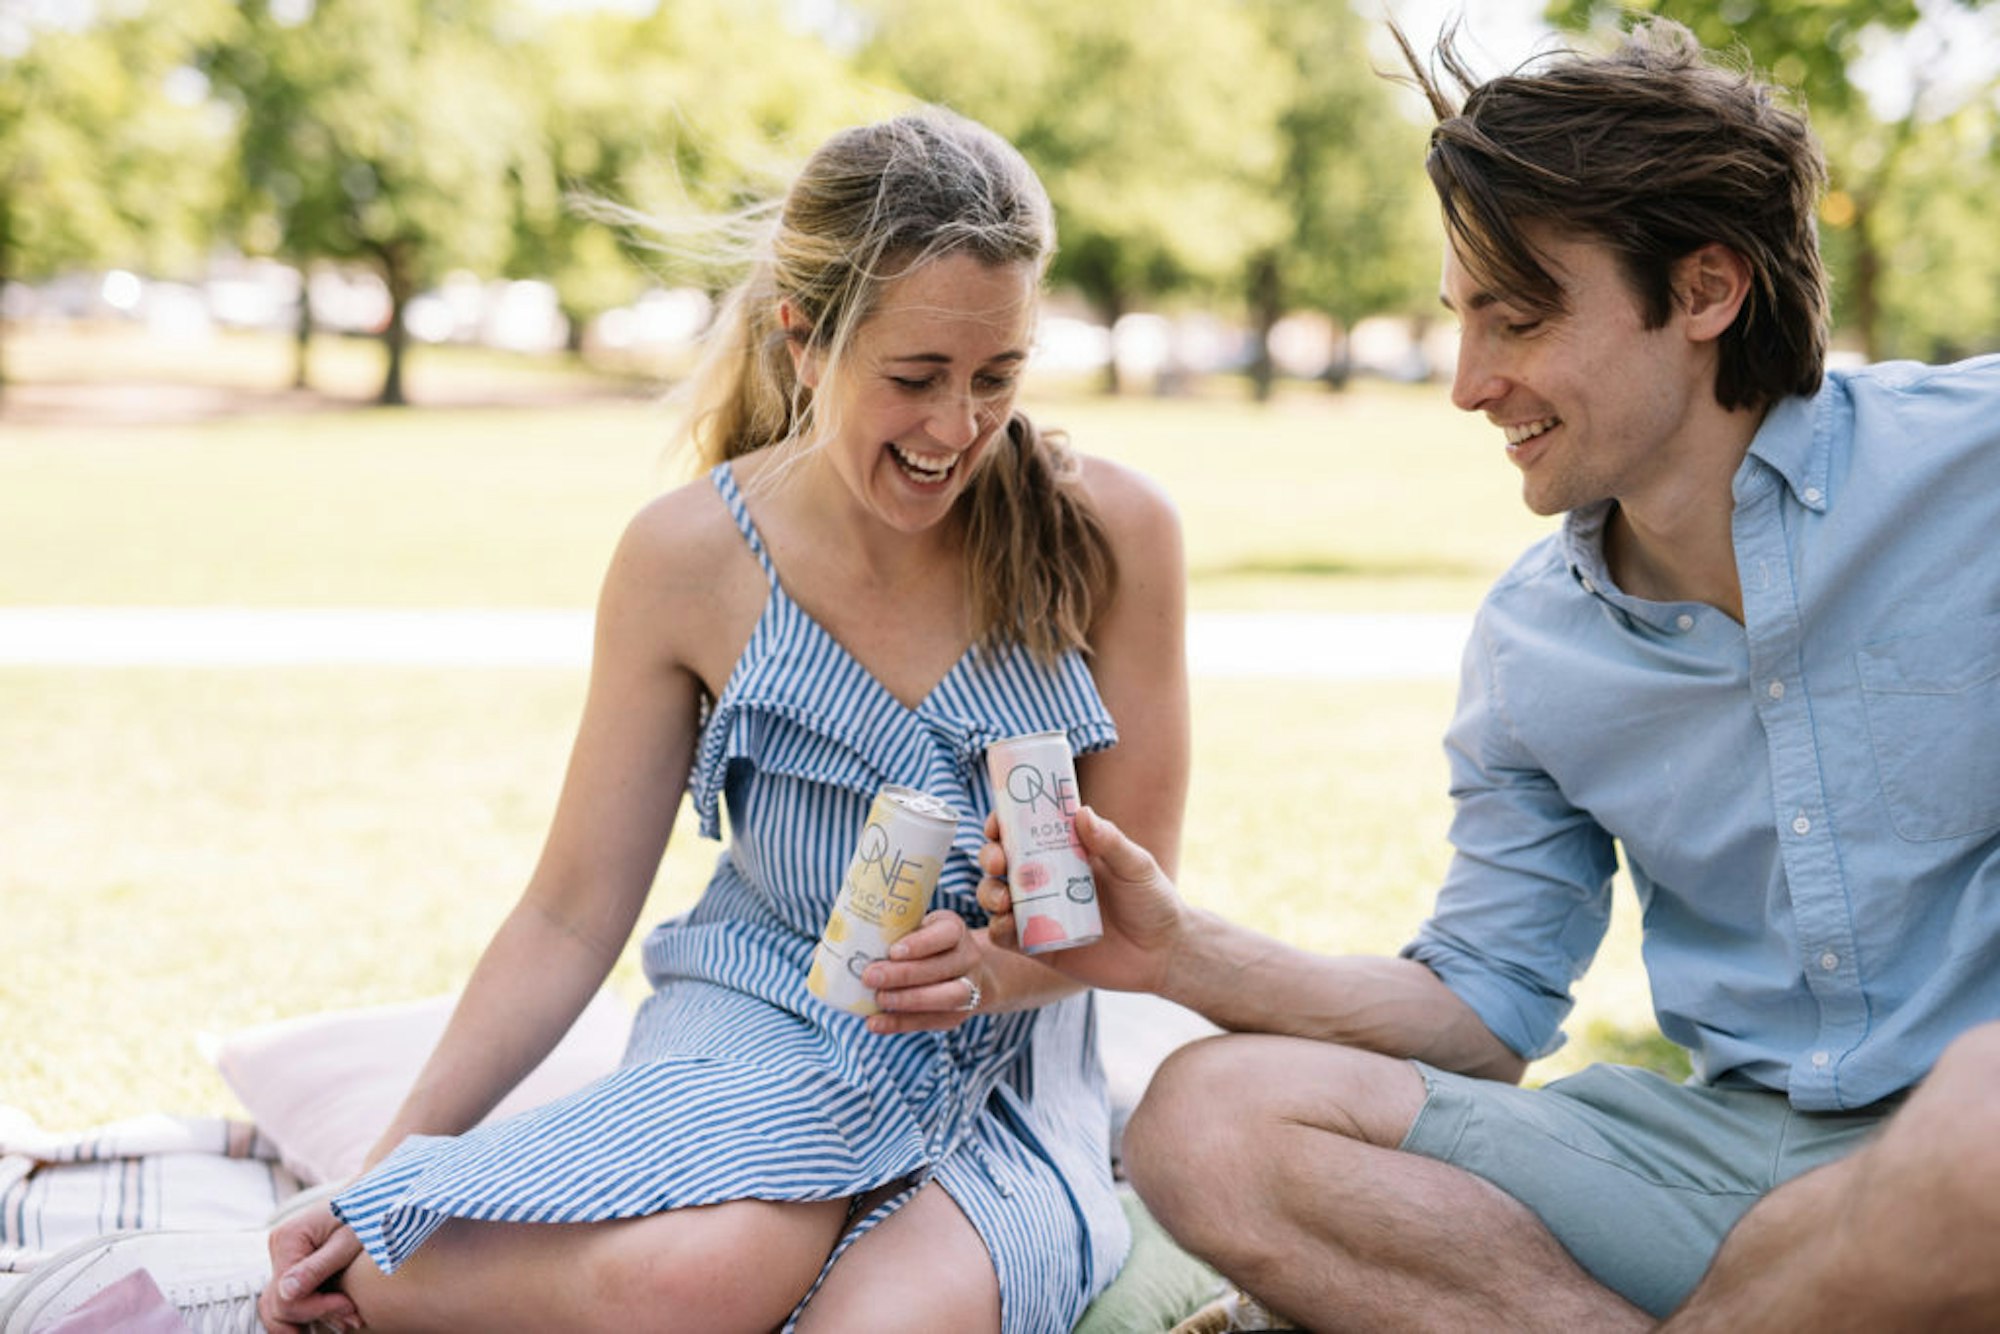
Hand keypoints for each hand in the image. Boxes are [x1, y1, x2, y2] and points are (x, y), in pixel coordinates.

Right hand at [258, 1195, 363, 1333]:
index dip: (316, 1308)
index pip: (286, 1295)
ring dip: (312, 1318)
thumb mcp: (348, 1241)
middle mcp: (279, 1247)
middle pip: (278, 1304)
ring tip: (346, 1318)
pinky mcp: (295, 1263)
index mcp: (288, 1238)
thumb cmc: (368, 1214)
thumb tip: (287, 1294)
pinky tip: (340, 1311)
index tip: (349, 1306)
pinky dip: (313, 1309)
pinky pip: (294, 1296)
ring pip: (280, 1305)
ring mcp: (284, 1255)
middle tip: (352, 1315)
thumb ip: (318, 1267)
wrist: (377, 1196)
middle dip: (316, 1315)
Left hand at [862, 909, 987, 1033]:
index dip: (920, 944)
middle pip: (941, 968)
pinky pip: (931, 1022)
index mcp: (954, 930)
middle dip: (904, 975)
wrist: (969, 970)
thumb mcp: (919, 929)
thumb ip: (891, 934)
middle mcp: (967, 958)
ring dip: (907, 1001)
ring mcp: (968, 988)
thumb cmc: (927, 944)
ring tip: (878, 1000)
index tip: (893, 951)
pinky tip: (875, 1023)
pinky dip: (901, 1024)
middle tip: (870, 977)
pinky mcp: (957, 1015)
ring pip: (945, 997)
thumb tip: (836, 947)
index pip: (945, 934)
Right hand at [978, 804, 1187, 993]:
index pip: (1024, 831)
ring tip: (1004, 900)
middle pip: (1002, 862)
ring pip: (996, 897)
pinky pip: (1007, 937)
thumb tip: (1081, 812)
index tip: (996, 823)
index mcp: (1066, 852)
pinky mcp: (1040, 946)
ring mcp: (1040, 913)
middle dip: (989, 856)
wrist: (1164, 954)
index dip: (1002, 824)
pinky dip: (998, 929)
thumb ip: (1111, 842)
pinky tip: (1007, 925)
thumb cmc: (1154, 902)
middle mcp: (1046, 879)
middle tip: (997, 861)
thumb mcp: (1136, 866)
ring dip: (989, 893)